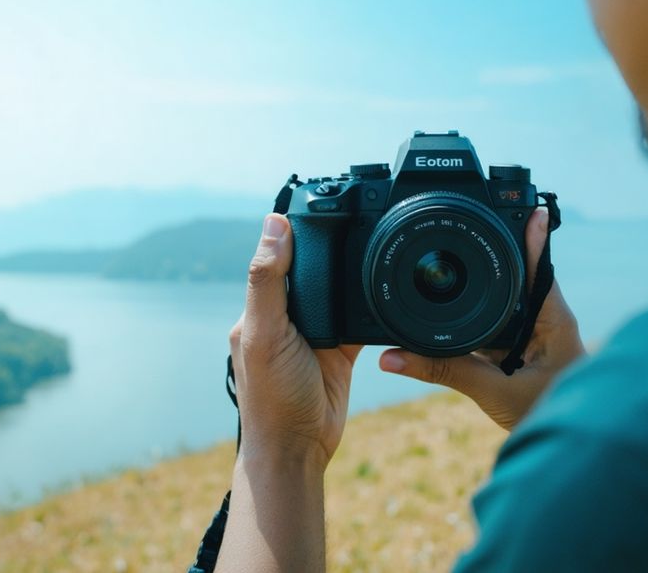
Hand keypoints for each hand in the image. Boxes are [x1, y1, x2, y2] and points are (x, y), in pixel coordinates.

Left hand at [228, 213, 362, 466]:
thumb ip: (267, 282)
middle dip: (332, 248)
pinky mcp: (342, 347)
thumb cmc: (270, 397)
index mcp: (260, 305)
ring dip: (354, 276)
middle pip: (314, 268)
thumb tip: (273, 225)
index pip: (278, 255)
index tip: (322, 199)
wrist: (299, 448)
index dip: (297, 230)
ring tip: (377, 246)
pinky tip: (387, 289)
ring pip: (339, 289)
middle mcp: (287, 314)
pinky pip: (361, 317)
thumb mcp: (263, 333)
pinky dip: (372, 306)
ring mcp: (317, 330)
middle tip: (361, 216)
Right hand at [379, 207, 584, 430]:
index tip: (530, 205)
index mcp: (553, 321)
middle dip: (489, 262)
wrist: (572, 455)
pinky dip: (474, 330)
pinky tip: (454, 330)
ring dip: (481, 300)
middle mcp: (547, 323)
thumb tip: (394, 357)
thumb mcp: (493, 393)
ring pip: (502, 307)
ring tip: (450, 284)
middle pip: (515, 279)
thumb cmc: (548, 418)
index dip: (532, 236)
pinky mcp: (522, 356)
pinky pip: (493, 332)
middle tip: (467, 234)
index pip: (539, 268)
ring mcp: (535, 339)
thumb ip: (444, 372)